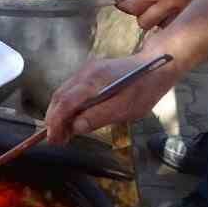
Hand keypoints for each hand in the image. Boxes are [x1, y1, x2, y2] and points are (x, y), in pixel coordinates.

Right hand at [44, 53, 179, 143]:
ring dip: (59, 114)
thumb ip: (99, 117)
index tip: (52, 139)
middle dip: (53, 120)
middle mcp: (86, 72)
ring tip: (62, 134)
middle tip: (56, 140)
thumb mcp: (125, 109)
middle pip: (60, 97)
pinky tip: (72, 119)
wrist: (155, 66)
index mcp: (94, 81)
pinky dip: (67, 106)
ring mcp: (86, 71)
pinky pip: (71, 90)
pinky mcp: (90, 73)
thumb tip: (76, 127)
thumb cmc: (143, 88)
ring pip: (63, 93)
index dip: (55, 122)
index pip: (65, 102)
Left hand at [120, 0, 207, 29]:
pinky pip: (176, 25)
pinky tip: (173, 12)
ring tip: (160, 9)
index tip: (123, 3)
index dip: (125, 6)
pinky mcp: (194, 14)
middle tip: (144, 5)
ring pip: (160, 27)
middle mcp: (168, 4)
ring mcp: (182, 11)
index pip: (133, 7)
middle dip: (140, 15)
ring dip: (156, 20)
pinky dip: (171, 22)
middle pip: (144, 23)